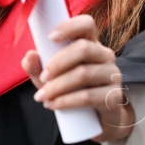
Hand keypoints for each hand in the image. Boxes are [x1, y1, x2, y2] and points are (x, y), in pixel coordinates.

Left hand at [27, 14, 134, 142]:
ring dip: (58, 86)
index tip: (50, 37)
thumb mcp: (50, 78)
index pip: (87, 24)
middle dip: (58, 63)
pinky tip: (54, 105)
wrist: (94, 120)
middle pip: (83, 48)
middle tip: (43, 78)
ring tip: (42, 97)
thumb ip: (37, 67)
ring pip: (84, 74)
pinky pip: (88, 96)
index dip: (69, 26)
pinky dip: (66, 101)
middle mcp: (105, 55)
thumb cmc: (71, 91)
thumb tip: (30, 55)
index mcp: (90, 43)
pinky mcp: (114, 96)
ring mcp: (113, 75)